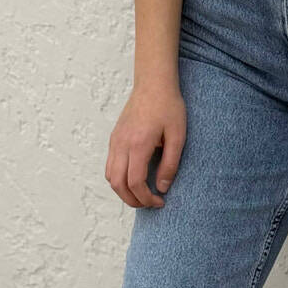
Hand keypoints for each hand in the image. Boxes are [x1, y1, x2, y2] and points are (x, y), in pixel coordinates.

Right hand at [105, 80, 186, 208]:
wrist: (153, 83)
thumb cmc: (169, 106)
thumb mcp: (177, 136)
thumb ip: (170, 164)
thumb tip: (161, 188)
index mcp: (138, 144)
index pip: (135, 182)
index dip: (146, 198)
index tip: (160, 201)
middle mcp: (121, 144)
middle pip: (118, 184)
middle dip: (133, 200)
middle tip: (150, 203)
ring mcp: (115, 141)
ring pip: (110, 176)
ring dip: (123, 191)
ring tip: (142, 195)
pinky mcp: (114, 138)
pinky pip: (110, 165)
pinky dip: (119, 179)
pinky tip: (135, 179)